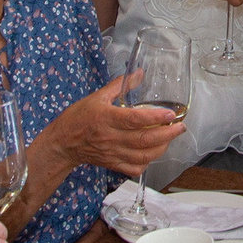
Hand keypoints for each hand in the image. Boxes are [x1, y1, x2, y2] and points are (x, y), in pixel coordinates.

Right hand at [46, 74, 186, 175]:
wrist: (62, 143)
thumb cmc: (78, 118)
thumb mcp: (97, 96)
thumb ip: (120, 85)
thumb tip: (139, 73)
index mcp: (106, 118)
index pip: (134, 119)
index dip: (155, 117)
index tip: (170, 114)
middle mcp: (110, 137)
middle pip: (144, 140)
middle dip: (167, 134)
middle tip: (180, 126)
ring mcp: (112, 153)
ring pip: (143, 156)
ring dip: (161, 148)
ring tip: (170, 138)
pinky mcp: (112, 164)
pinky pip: (134, 169)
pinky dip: (147, 163)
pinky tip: (152, 153)